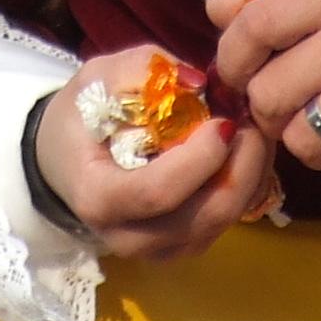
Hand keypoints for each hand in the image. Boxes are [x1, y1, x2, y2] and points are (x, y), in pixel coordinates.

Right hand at [33, 47, 276, 260]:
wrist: (65, 162)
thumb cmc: (82, 117)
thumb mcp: (97, 78)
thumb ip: (141, 70)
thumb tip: (199, 81)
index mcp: (98, 196)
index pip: (158, 191)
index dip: (200, 159)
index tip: (223, 120)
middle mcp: (127, 236)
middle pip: (203, 215)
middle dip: (241, 167)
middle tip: (255, 122)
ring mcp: (157, 250)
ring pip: (221, 223)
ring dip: (249, 176)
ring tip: (254, 131)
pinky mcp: (180, 249)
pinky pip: (224, 225)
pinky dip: (244, 190)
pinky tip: (244, 154)